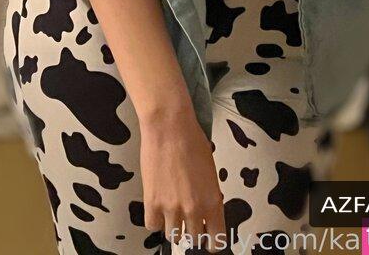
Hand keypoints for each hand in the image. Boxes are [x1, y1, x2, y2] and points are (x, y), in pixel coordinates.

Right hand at [140, 109, 228, 250]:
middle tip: (186, 213)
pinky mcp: (152, 202)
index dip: (211, 241)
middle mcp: (194, 210)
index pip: (216, 241)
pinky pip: (153, 226)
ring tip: (170, 206)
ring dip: (172, 223)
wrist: (169, 126)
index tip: (207, 238)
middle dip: (191, 227)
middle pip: (193, 238)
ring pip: (173, 235)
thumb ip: (209, 195)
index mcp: (213, 202)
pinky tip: (157, 205)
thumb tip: (204, 209)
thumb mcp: (210, 172)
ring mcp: (172, 208)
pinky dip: (155, 219)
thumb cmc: (192, 141)